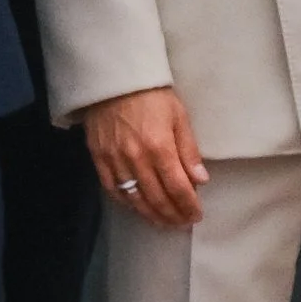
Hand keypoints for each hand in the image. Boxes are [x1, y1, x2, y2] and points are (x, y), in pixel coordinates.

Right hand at [85, 87, 207, 227]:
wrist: (115, 79)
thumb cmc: (152, 95)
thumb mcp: (179, 116)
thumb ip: (189, 150)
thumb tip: (200, 181)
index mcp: (160, 147)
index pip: (178, 188)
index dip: (188, 206)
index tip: (196, 215)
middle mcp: (137, 159)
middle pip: (157, 198)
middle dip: (173, 215)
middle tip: (182, 222)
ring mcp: (115, 160)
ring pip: (135, 199)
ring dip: (151, 215)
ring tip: (164, 222)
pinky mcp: (99, 158)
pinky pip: (113, 189)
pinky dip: (127, 203)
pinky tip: (137, 207)